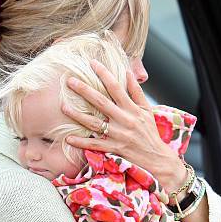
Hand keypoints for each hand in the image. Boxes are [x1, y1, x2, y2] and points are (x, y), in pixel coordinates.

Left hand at [62, 59, 186, 192]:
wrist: (157, 158)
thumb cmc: (150, 133)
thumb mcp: (147, 110)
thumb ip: (137, 92)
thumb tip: (128, 72)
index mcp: (132, 109)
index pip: (116, 87)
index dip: (104, 74)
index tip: (92, 63)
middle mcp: (125, 120)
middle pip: (101, 102)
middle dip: (84, 90)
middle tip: (69, 80)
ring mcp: (118, 135)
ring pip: (94, 123)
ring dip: (78, 115)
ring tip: (63, 106)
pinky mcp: (114, 149)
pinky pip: (95, 145)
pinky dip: (82, 142)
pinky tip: (68, 138)